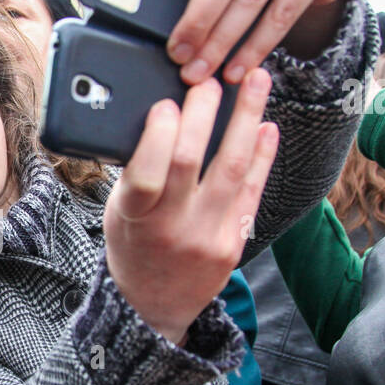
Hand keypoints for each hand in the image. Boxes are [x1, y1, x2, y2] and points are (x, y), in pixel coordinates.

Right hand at [104, 70, 276, 343]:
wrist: (154, 306)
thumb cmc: (133, 246)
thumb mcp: (117, 211)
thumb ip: (137, 170)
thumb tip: (163, 114)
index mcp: (134, 218)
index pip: (148, 172)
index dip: (160, 133)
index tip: (167, 102)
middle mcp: (171, 228)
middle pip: (190, 161)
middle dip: (204, 112)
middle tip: (212, 78)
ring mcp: (206, 237)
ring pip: (231, 168)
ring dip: (246, 118)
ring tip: (256, 80)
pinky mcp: (234, 243)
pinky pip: (252, 191)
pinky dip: (261, 155)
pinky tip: (267, 126)